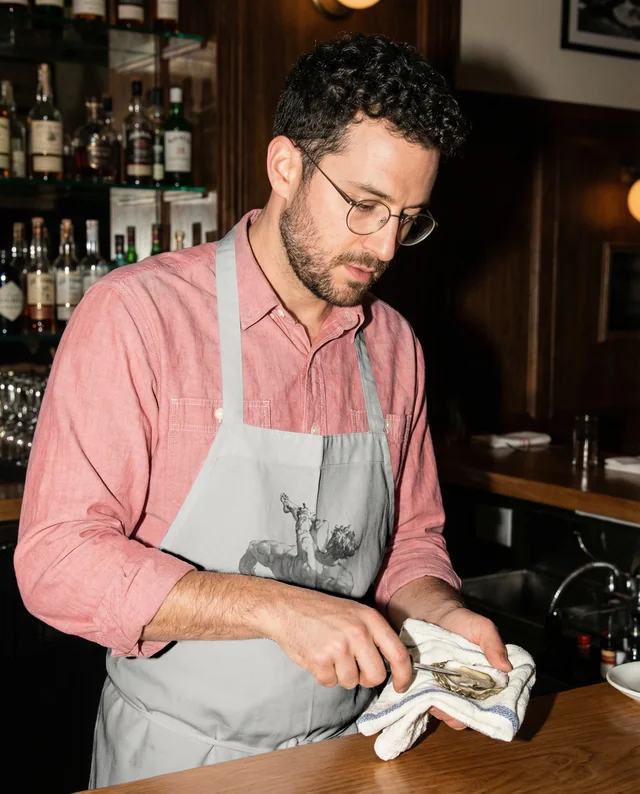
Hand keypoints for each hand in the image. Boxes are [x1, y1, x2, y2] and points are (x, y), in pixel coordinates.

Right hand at [268, 587, 413, 692]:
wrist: (287, 608)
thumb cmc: (323, 611)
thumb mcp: (355, 612)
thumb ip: (374, 633)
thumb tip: (393, 662)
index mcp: (370, 619)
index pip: (398, 653)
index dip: (404, 675)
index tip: (401, 686)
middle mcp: (358, 633)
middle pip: (376, 676)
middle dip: (366, 678)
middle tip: (354, 666)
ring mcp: (338, 648)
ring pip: (352, 682)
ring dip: (342, 675)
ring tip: (331, 654)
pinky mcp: (320, 661)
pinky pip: (331, 683)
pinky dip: (325, 676)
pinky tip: (318, 657)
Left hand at [428, 606, 511, 730]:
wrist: (433, 614)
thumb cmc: (462, 621)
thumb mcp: (482, 627)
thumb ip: (494, 644)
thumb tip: (507, 667)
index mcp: (487, 681)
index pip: (494, 707)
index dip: (489, 712)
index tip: (479, 707)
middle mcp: (470, 691)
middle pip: (470, 715)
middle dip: (461, 713)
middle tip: (451, 700)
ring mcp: (449, 691)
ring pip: (450, 713)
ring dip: (443, 709)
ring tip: (436, 695)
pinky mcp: (430, 688)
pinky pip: (431, 704)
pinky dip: (428, 703)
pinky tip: (424, 694)